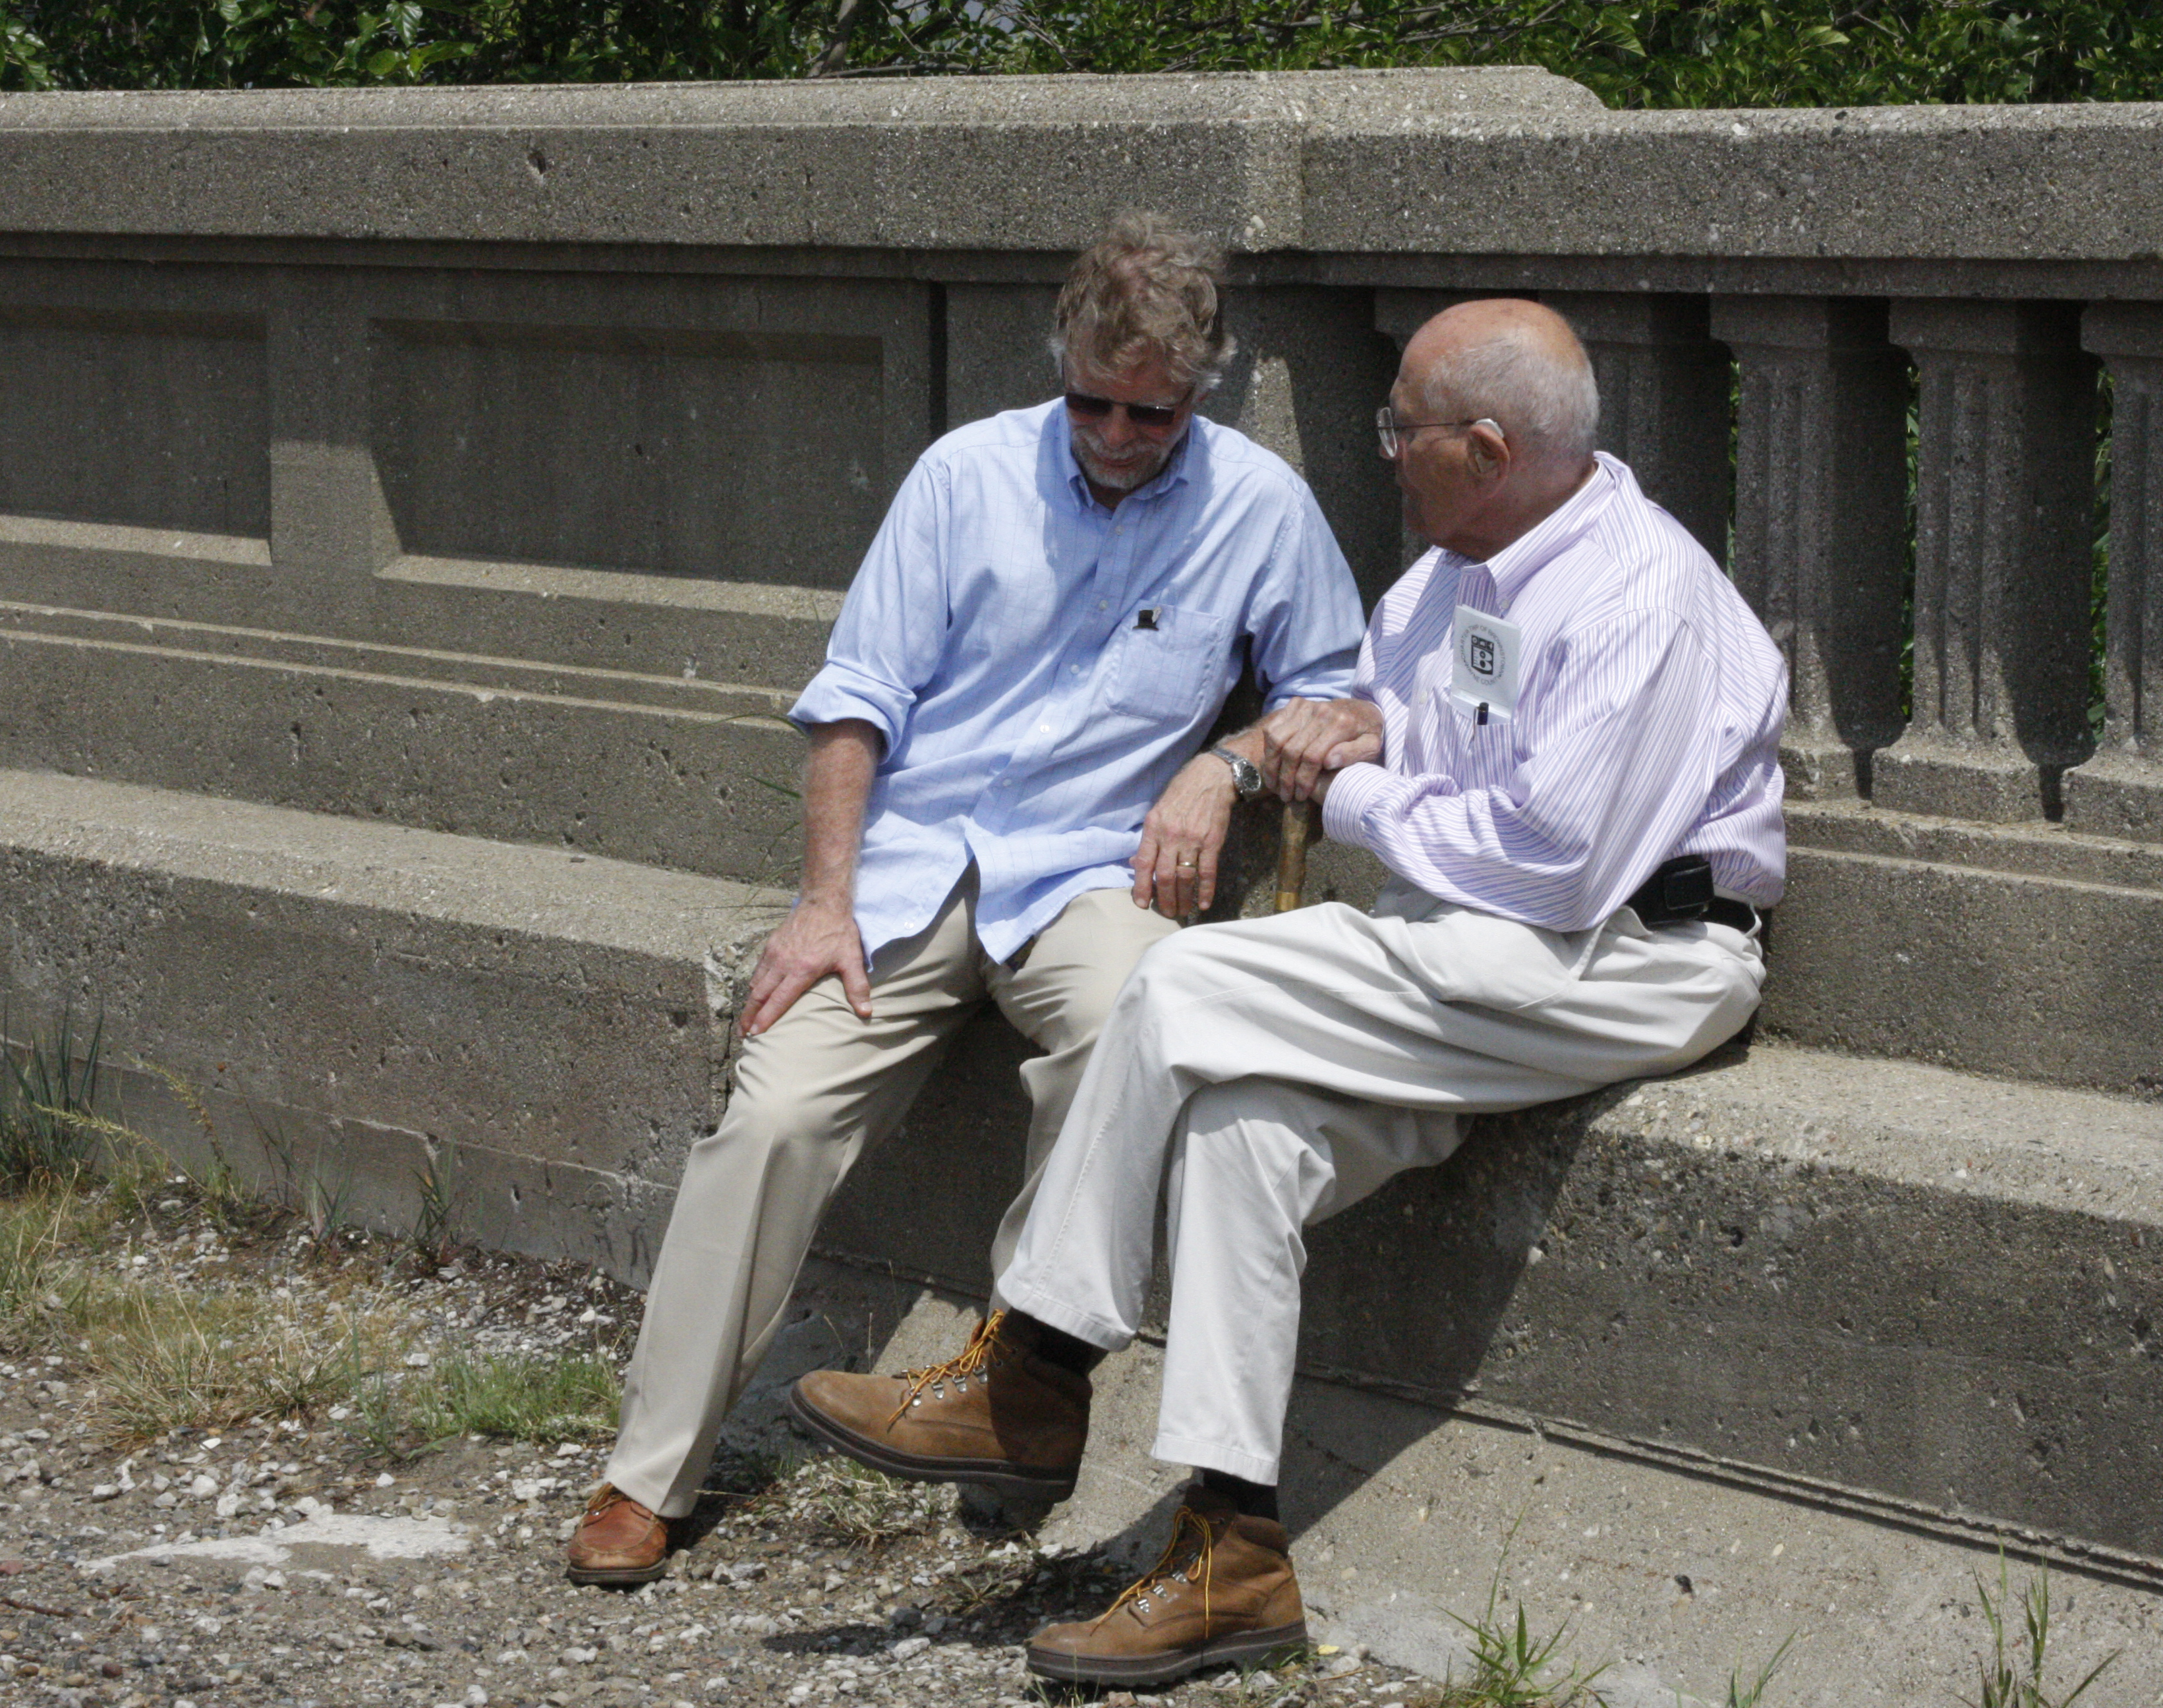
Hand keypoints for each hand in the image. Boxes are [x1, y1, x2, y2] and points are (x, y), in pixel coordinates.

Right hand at [738, 896, 870, 1037]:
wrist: (824, 902)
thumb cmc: (839, 932)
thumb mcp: (851, 959)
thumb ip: (857, 987)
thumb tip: (866, 1013)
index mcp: (801, 970)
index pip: (779, 1000)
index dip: (766, 1018)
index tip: (756, 1033)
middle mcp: (783, 963)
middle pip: (760, 994)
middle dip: (750, 1015)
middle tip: (743, 1033)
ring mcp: (774, 953)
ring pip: (756, 982)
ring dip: (749, 1002)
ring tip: (746, 1019)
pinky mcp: (770, 945)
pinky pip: (758, 969)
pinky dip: (754, 985)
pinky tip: (755, 993)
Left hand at [1131, 753, 1236, 918]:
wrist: (1210, 778)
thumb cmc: (1180, 794)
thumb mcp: (1156, 812)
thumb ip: (1147, 840)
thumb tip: (1135, 865)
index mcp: (1153, 827)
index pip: (1144, 863)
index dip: (1141, 886)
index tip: (1141, 904)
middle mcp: (1171, 835)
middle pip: (1165, 875)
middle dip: (1163, 899)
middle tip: (1165, 913)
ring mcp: (1193, 839)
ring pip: (1185, 877)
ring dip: (1182, 898)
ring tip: (1181, 911)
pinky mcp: (1212, 842)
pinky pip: (1207, 871)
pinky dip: (1205, 890)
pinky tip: (1203, 904)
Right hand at [1259, 697, 1383, 800]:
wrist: (1361, 709)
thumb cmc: (1366, 734)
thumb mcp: (1372, 746)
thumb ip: (1354, 754)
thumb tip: (1329, 762)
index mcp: (1342, 724)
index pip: (1313, 757)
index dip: (1303, 780)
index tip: (1300, 796)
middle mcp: (1321, 712)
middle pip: (1292, 750)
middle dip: (1285, 778)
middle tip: (1285, 795)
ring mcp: (1306, 706)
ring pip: (1277, 739)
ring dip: (1271, 765)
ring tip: (1273, 784)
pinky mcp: (1296, 704)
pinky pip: (1273, 728)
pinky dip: (1268, 748)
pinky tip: (1272, 764)